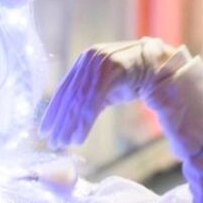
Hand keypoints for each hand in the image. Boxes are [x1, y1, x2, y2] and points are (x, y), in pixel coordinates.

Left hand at [41, 38, 177, 148]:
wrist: (158, 66)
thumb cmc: (131, 78)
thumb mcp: (105, 86)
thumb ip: (88, 95)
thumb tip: (70, 119)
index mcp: (84, 62)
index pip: (64, 90)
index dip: (53, 111)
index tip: (44, 130)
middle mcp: (89, 60)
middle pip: (69, 96)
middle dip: (60, 122)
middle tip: (52, 142)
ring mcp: (100, 63)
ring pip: (80, 100)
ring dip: (70, 125)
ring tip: (64, 143)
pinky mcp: (112, 70)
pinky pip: (94, 101)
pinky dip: (84, 122)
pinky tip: (79, 138)